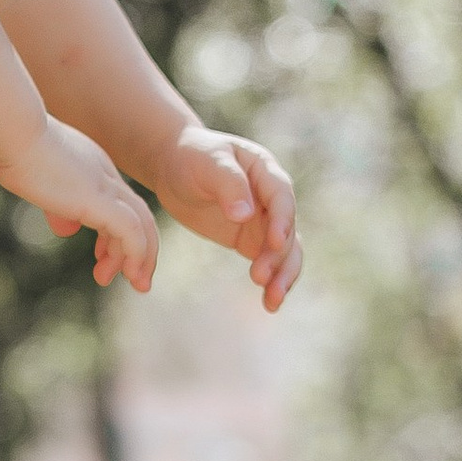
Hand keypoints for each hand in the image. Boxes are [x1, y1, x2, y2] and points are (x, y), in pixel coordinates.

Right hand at [0, 117, 158, 292]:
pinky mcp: (98, 200)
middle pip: (138, 215)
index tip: (104, 257)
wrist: (13, 131)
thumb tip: (67, 229)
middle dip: (139, 250)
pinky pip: (131, 231)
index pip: (118, 204)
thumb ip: (57, 205)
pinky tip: (129, 273)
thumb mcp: (38, 182)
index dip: (116, 235)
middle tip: (134, 280)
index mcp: (92, 167)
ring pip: (141, 225)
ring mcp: (104, 186)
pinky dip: (136, 253)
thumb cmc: (13, 150)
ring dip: (141, 258)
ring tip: (136, 284)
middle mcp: (105, 175)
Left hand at [144, 121, 300, 311]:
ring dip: (282, 275)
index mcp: (265, 170)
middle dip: (278, 256)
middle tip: (259, 278)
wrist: (174, 166)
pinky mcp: (252, 239)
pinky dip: (272, 281)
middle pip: (287, 229)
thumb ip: (228, 185)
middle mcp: (272, 197)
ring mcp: (264, 220)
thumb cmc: (192, 157)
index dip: (281, 220)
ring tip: (271, 302)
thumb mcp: (207, 163)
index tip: (274, 242)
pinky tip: (269, 303)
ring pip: (285, 251)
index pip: (281, 197)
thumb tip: (246, 215)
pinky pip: (270, 261)